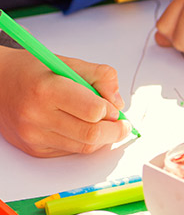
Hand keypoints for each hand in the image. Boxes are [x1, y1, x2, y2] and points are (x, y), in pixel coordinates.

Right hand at [0, 48, 128, 156]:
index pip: (94, 111)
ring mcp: (34, 136)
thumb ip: (100, 77)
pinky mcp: (35, 150)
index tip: (113, 107)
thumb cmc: (31, 71)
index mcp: (46, 90)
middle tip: (121, 124)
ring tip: (101, 124)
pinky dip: (83, 142)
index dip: (110, 110)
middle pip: (92, 135)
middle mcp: (36, 116)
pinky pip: (72, 152)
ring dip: (102, 138)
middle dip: (115, 131)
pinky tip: (79, 128)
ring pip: (85, 148)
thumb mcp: (66, 63)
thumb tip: (119, 103)